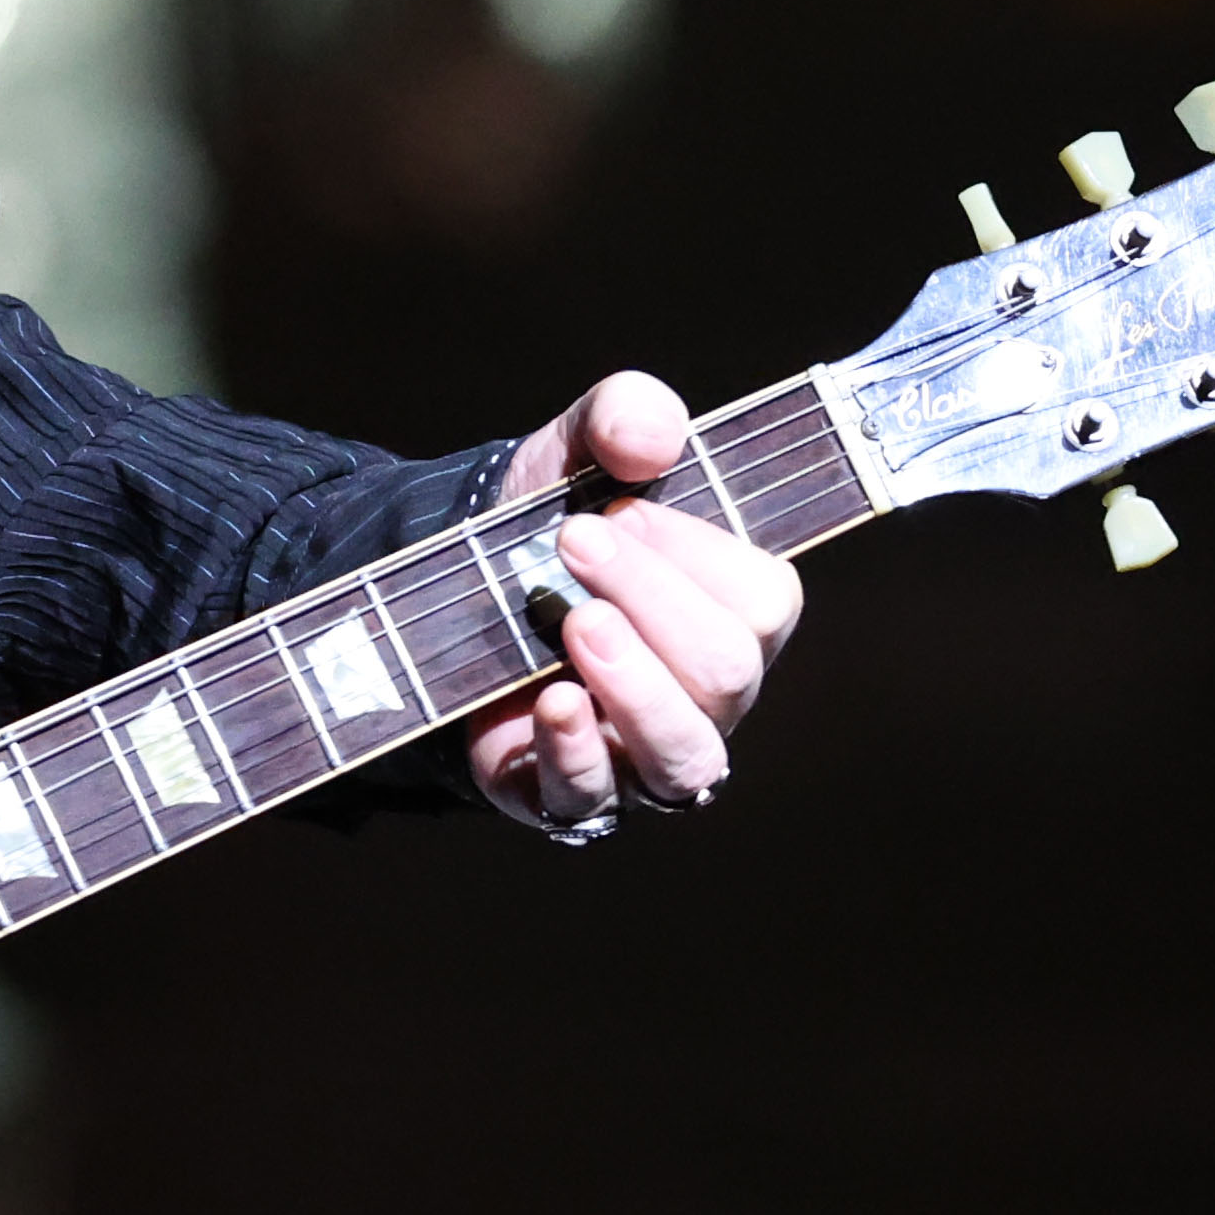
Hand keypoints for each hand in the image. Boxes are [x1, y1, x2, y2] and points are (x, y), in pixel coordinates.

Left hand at [463, 370, 804, 838]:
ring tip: (577, 622)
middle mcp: (706, 698)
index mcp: (734, 616)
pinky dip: (577, 752)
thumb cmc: (550, 524)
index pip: (763, 603)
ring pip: (685, 752)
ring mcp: (642, 755)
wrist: (451, 590)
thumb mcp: (581, 451)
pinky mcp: (569, 794)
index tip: (619, 508)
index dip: (696, 555)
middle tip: (573, 542)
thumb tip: (648, 437)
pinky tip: (551, 702)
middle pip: (727, 672)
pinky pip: (596, 798)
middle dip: (651, 599)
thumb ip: (626, 417)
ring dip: (634, 683)